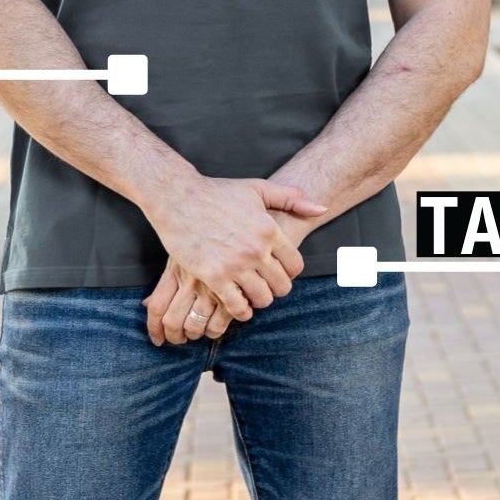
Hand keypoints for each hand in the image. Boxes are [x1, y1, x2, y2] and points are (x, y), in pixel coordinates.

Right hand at [142, 199, 326, 346]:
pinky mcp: (213, 276)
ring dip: (259, 300)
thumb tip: (320, 208)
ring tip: (251, 296)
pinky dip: (240, 311)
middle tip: (266, 287)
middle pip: (281, 286)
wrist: (179, 197)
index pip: (295, 265)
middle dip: (276, 289)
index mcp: (269, 230)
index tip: (279, 273)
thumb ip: (291, 198)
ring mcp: (235, 265)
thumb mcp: (258, 188)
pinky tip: (238, 306)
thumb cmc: (217, 192)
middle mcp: (256, 250)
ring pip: (262, 298)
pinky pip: (236, 306)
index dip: (290, 273)